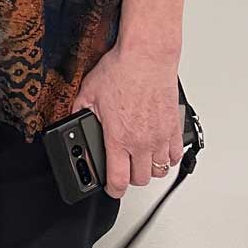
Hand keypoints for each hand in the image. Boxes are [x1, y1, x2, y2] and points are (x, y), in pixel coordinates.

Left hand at [72, 45, 182, 197]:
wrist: (147, 56)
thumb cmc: (121, 70)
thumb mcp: (88, 92)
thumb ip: (79, 112)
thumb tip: (72, 120)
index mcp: (119, 138)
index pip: (118, 180)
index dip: (113, 191)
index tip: (110, 189)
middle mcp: (142, 142)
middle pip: (140, 179)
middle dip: (129, 178)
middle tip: (123, 168)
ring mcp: (160, 136)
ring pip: (159, 170)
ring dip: (149, 168)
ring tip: (140, 159)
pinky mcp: (173, 127)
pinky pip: (175, 154)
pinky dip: (168, 157)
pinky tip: (159, 149)